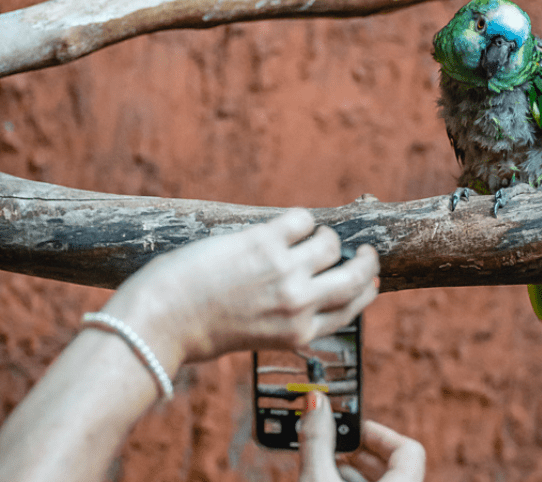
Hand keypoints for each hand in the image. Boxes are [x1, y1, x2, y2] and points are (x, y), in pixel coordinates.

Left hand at [106, 208, 379, 364]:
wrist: (158, 322)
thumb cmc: (198, 331)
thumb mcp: (257, 337)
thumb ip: (288, 319)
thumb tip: (309, 289)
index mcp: (300, 333)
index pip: (352, 308)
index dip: (365, 290)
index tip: (369, 279)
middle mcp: (300, 304)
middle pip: (357, 276)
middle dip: (366, 260)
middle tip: (363, 250)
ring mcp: (285, 272)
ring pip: (331, 242)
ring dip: (322, 237)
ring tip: (303, 236)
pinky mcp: (265, 242)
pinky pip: (302, 219)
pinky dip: (297, 220)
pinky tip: (282, 226)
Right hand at [299, 392, 425, 481]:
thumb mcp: (318, 479)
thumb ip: (318, 440)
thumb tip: (316, 401)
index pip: (409, 448)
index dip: (379, 433)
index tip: (352, 429)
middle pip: (393, 465)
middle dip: (359, 452)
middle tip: (334, 446)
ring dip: (352, 472)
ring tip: (324, 466)